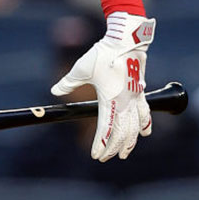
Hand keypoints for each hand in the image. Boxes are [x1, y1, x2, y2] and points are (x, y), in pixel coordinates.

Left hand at [51, 12, 154, 161]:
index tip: (96, 155)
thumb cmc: (102, 55)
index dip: (101, 144)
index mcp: (109, 99)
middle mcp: (125, 102)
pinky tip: (144, 134)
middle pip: (121, 132)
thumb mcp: (80, 69)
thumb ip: (67, 83)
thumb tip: (54, 91)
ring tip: (124, 153)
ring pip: (135, 127)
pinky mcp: (140, 92)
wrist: (126, 42)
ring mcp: (135, 98)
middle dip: (114, 147)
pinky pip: (144, 113)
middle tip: (106, 158)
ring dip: (130, 142)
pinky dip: (144, 125)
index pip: (106, 129)